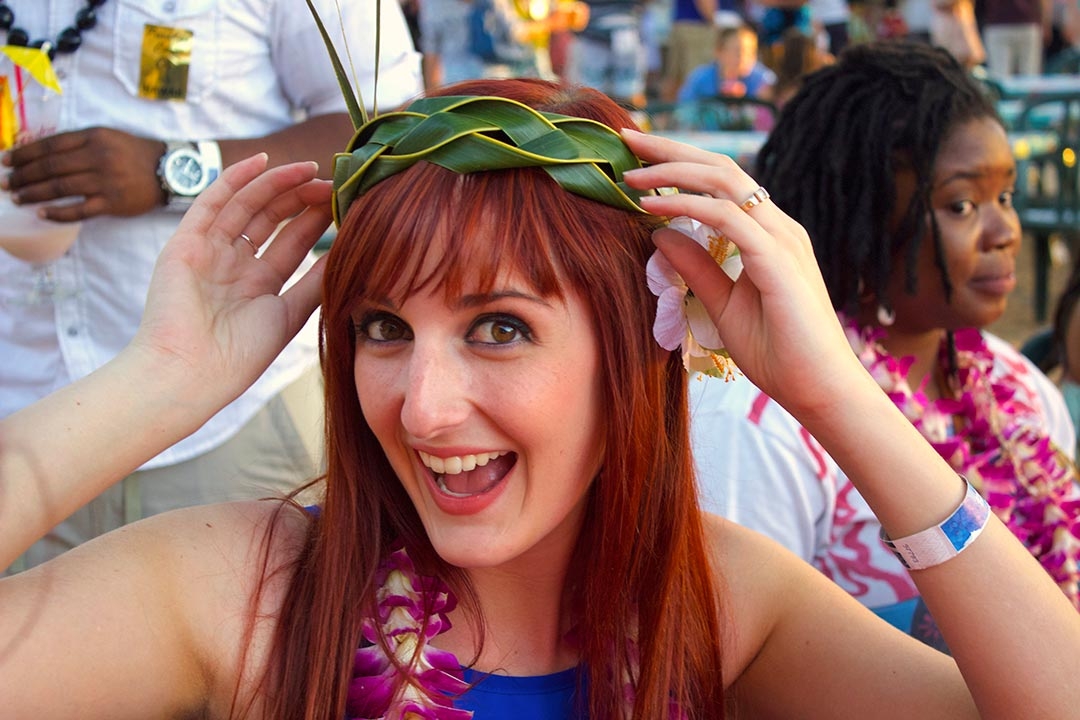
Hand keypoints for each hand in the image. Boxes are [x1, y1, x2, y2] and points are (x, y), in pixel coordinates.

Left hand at [2, 127, 165, 220]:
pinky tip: (42, 214)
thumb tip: (42, 153)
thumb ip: (78, 142)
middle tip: (5, 183)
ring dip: (33, 194)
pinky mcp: (113, 202)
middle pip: (50, 167)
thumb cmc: (134, 154)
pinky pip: (79, 210)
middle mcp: (98, 157)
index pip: (49, 145)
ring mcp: (105, 181)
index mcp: (93, 137)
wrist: (169, 171)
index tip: (6, 161)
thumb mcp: (107, 137)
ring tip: (16, 198)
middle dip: (22, 175)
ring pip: (60, 188)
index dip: (24, 153)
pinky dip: (58, 213)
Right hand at [131, 154, 331, 409]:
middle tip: (333, 182)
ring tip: (311, 169)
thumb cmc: (240, 356)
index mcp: (258, 286)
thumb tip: (348, 253)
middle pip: (271, 219)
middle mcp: (233, 265)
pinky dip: (235, 180)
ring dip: (277, 184)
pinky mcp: (185, 243)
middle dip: (302, 199)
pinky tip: (263, 162)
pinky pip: (211, 203)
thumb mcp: (289, 315)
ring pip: (246, 206)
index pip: (292, 242)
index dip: (316, 220)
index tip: (345, 202)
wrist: (190, 373)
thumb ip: (315, 283)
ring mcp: (208, 252)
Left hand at [621, 130, 865, 415]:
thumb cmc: (779, 353)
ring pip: (724, 181)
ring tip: (632, 173)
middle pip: (720, 167)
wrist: (818, 391)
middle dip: (670, 149)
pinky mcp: (778, 258)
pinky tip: (653, 207)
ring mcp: (782, 238)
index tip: (635, 159)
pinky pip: (727, 217)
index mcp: (768, 234)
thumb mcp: (722, 304)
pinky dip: (687, 206)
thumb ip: (695, 267)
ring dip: (673, 171)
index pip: (720, 181)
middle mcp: (777, 226)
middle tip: (627, 138)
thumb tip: (658, 234)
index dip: (678, 164)